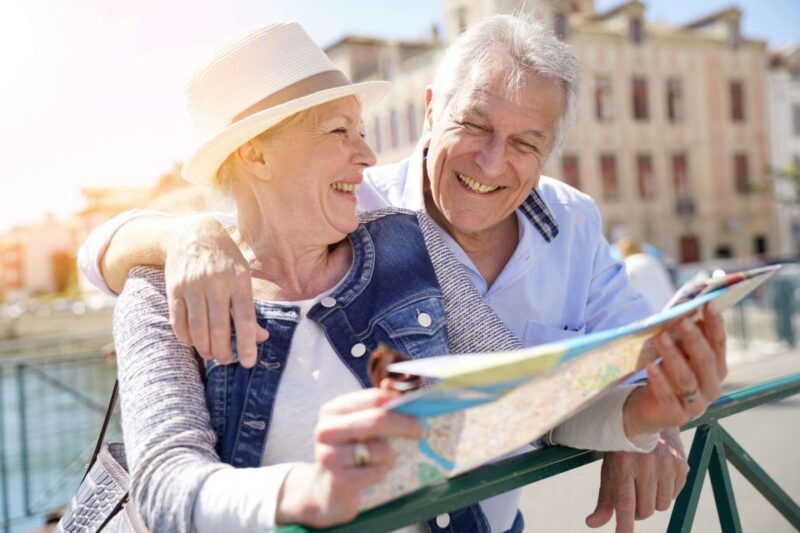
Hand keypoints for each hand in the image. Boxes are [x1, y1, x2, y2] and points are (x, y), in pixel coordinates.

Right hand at [164, 215, 267, 366]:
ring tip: (211, 355)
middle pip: (218, 328)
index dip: (247, 343)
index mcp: (238, 279)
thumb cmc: (225, 258)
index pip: (245, 318)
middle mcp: (215, 283)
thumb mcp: (244, 275)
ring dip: (205, 348)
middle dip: (223, 351)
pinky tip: (193, 342)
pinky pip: (178, 321)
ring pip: (197, 328)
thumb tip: (261, 337)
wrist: (192, 233)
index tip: (249, 362)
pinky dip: (186, 337)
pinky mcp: (174, 288)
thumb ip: (251, 307)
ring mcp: (192, 286)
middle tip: (226, 361)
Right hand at [276, 389, 422, 526]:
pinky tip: (371, 475)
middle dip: (404, 425)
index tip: (417, 411)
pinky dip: (381, 473)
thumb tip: (405, 395)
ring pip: (380, 450)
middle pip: (377, 420)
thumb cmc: (349, 453)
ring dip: (390, 458)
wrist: (326, 490)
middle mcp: (326, 430)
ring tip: (380, 463)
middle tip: (420, 431)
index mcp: (333, 410)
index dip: (399, 404)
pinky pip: (376, 472)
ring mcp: (329, 455)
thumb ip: (377, 410)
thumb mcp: (357, 427)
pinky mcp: (337, 480)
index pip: (373, 398)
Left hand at [587, 428, 687, 532]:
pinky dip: (665, 493)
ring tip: (644, 485)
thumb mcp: (608, 469)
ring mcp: (666, 464)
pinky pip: (674, 495)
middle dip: (637, 511)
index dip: (624, 524)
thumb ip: (604, 499)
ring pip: (661, 505)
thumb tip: (592, 524)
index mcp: (623, 464)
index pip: (625, 502)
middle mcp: (647, 464)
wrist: (647, 416)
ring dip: (651, 502)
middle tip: (631, 498)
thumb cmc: (622, 448)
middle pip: (645, 509)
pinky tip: (657, 477)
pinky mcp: (681, 464)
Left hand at [624, 305, 726, 435]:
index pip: (719, 344)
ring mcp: (696, 405)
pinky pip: (667, 396)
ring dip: (673, 356)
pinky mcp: (676, 416)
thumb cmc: (667, 374)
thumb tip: (685, 310)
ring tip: (661, 337)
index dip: (715, 324)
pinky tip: (649, 366)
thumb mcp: (677, 354)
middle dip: (694, 339)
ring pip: (686, 378)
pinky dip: (659, 380)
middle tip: (681, 320)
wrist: (649, 409)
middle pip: (705, 361)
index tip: (708, 304)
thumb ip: (684, 337)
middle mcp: (711, 387)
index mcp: (716, 369)